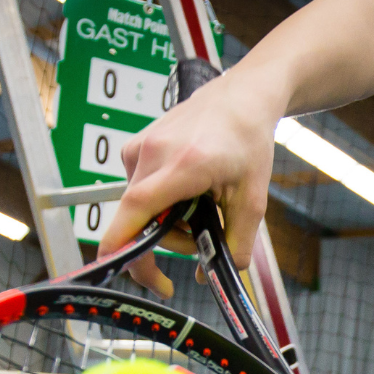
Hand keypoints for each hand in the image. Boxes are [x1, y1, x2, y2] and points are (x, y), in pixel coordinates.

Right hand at [95, 0, 373, 298]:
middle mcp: (151, 154)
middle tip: (203, 234)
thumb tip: (213, 276)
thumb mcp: (252, 201)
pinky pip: (140, 194)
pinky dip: (162, 204)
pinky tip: (188, 189)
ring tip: (201, 201)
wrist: (243, 97)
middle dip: (170, 240)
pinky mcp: (134, 149)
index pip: (135, 211)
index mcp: (182, 165)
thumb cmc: (249, 140)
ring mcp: (139, 149)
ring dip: (168, 222)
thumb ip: (235, 245)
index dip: (123, 247)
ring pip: (140, 210)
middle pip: (139, 221)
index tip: (121, 271)